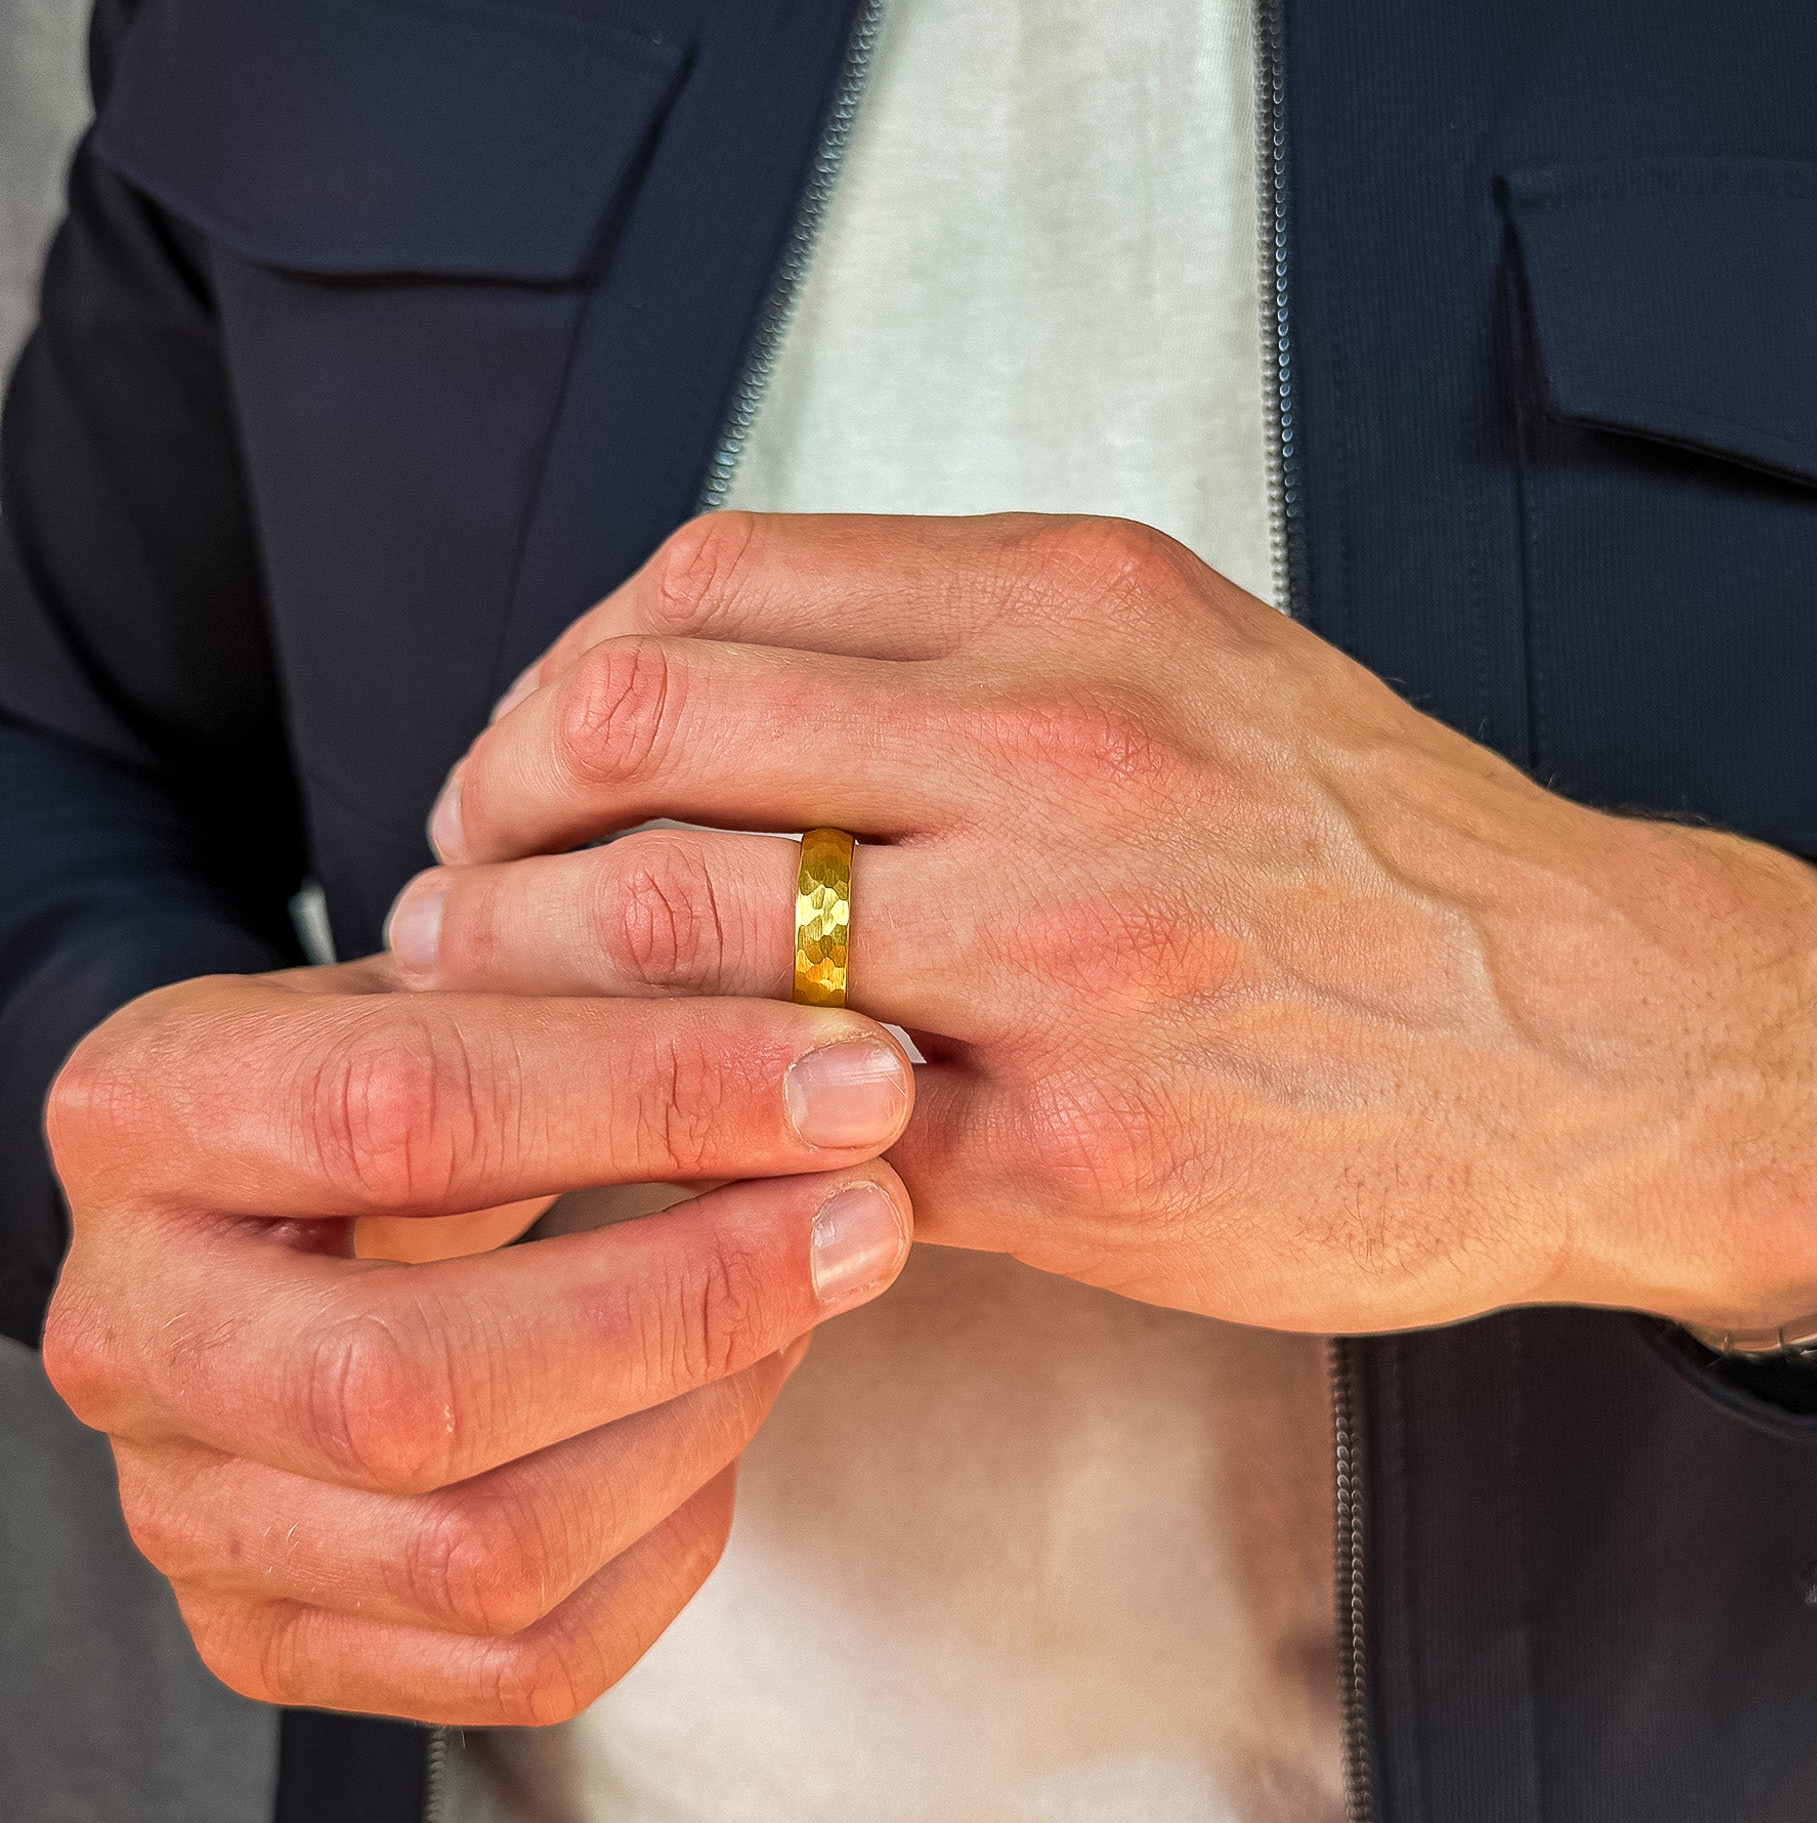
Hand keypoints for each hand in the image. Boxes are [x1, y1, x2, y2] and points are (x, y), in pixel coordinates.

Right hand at [42, 959, 913, 1721]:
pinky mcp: (277, 1633)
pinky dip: (676, 1534)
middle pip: (416, 1381)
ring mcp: (188, 1509)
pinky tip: (731, 1403)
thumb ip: (611, 993)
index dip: (658, 1097)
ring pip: (483, 1546)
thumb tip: (840, 1054)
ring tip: (811, 1293)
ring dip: (705, 1414)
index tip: (850, 1081)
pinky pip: (524, 1657)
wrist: (282, 1199)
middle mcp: (129, 1331)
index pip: (406, 1111)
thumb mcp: (470, 979)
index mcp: (154, 1113)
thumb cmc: (408, 1064)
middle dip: (691, 1298)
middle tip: (868, 1214)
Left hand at [400, 510, 1816, 1336]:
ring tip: (491, 1002)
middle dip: (496, 814)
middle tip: (461, 883)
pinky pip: (779, 1122)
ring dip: (528, 970)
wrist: (1597, 1035)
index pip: (707, 583)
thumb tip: (708, 689)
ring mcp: (1062, 952)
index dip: (562, 672)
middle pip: (642, 729)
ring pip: (672, 929)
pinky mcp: (1072, 1149)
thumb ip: (966, 649)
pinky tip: (640, 1128)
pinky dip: (666, 1118)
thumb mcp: (1196, 662)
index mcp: (1078, 602)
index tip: (526, 752)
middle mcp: (1061, 745)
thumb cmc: (1378, 853)